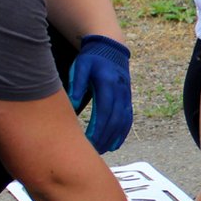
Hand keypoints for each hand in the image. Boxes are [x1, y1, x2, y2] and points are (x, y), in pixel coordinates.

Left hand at [68, 34, 131, 153]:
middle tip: (93, 151)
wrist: (110, 49)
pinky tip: (114, 145)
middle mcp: (120, 91)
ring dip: (113, 138)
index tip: (88, 141)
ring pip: (123, 122)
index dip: (98, 127)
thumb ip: (77, 84)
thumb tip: (73, 104)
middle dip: (105, 137)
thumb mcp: (81, 66)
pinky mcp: (128, 100)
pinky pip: (127, 119)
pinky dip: (122, 133)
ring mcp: (126, 96)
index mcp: (107, 83)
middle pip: (114, 120)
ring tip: (102, 151)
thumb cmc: (92, 59)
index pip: (104, 110)